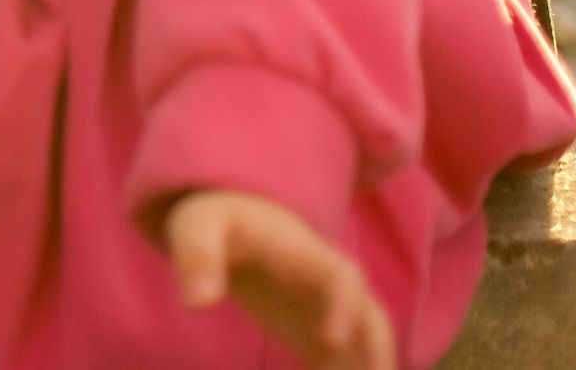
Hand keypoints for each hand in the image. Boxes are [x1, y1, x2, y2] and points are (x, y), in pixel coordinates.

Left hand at [166, 190, 394, 369]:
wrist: (239, 224)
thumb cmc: (220, 221)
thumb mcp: (199, 227)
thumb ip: (198, 257)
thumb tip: (197, 303)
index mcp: (309, 256)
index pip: (342, 279)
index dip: (344, 308)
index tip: (331, 342)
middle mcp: (331, 288)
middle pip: (372, 320)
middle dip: (378, 353)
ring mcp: (331, 314)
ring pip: (366, 347)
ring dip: (370, 367)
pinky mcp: (321, 337)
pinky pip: (343, 365)